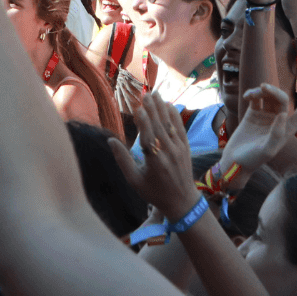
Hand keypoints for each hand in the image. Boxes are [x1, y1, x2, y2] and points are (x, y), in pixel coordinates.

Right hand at [110, 92, 199, 217]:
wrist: (182, 202)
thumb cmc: (154, 192)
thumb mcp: (134, 180)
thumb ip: (122, 160)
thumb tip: (110, 140)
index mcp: (154, 161)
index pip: (148, 135)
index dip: (143, 120)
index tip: (137, 108)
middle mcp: (168, 152)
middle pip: (159, 126)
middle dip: (153, 108)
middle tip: (146, 94)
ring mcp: (179, 149)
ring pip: (170, 124)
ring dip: (162, 108)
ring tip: (155, 94)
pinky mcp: (186, 148)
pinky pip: (180, 128)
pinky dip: (175, 116)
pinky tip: (169, 105)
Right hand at [220, 81, 296, 177]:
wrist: (234, 161)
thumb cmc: (252, 160)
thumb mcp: (266, 151)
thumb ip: (276, 134)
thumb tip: (283, 114)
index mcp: (287, 130)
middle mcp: (278, 121)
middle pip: (282, 99)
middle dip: (274, 91)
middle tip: (263, 87)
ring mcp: (266, 116)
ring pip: (269, 96)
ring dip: (262, 91)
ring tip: (250, 95)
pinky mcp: (253, 113)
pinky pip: (256, 98)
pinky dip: (252, 94)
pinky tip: (246, 96)